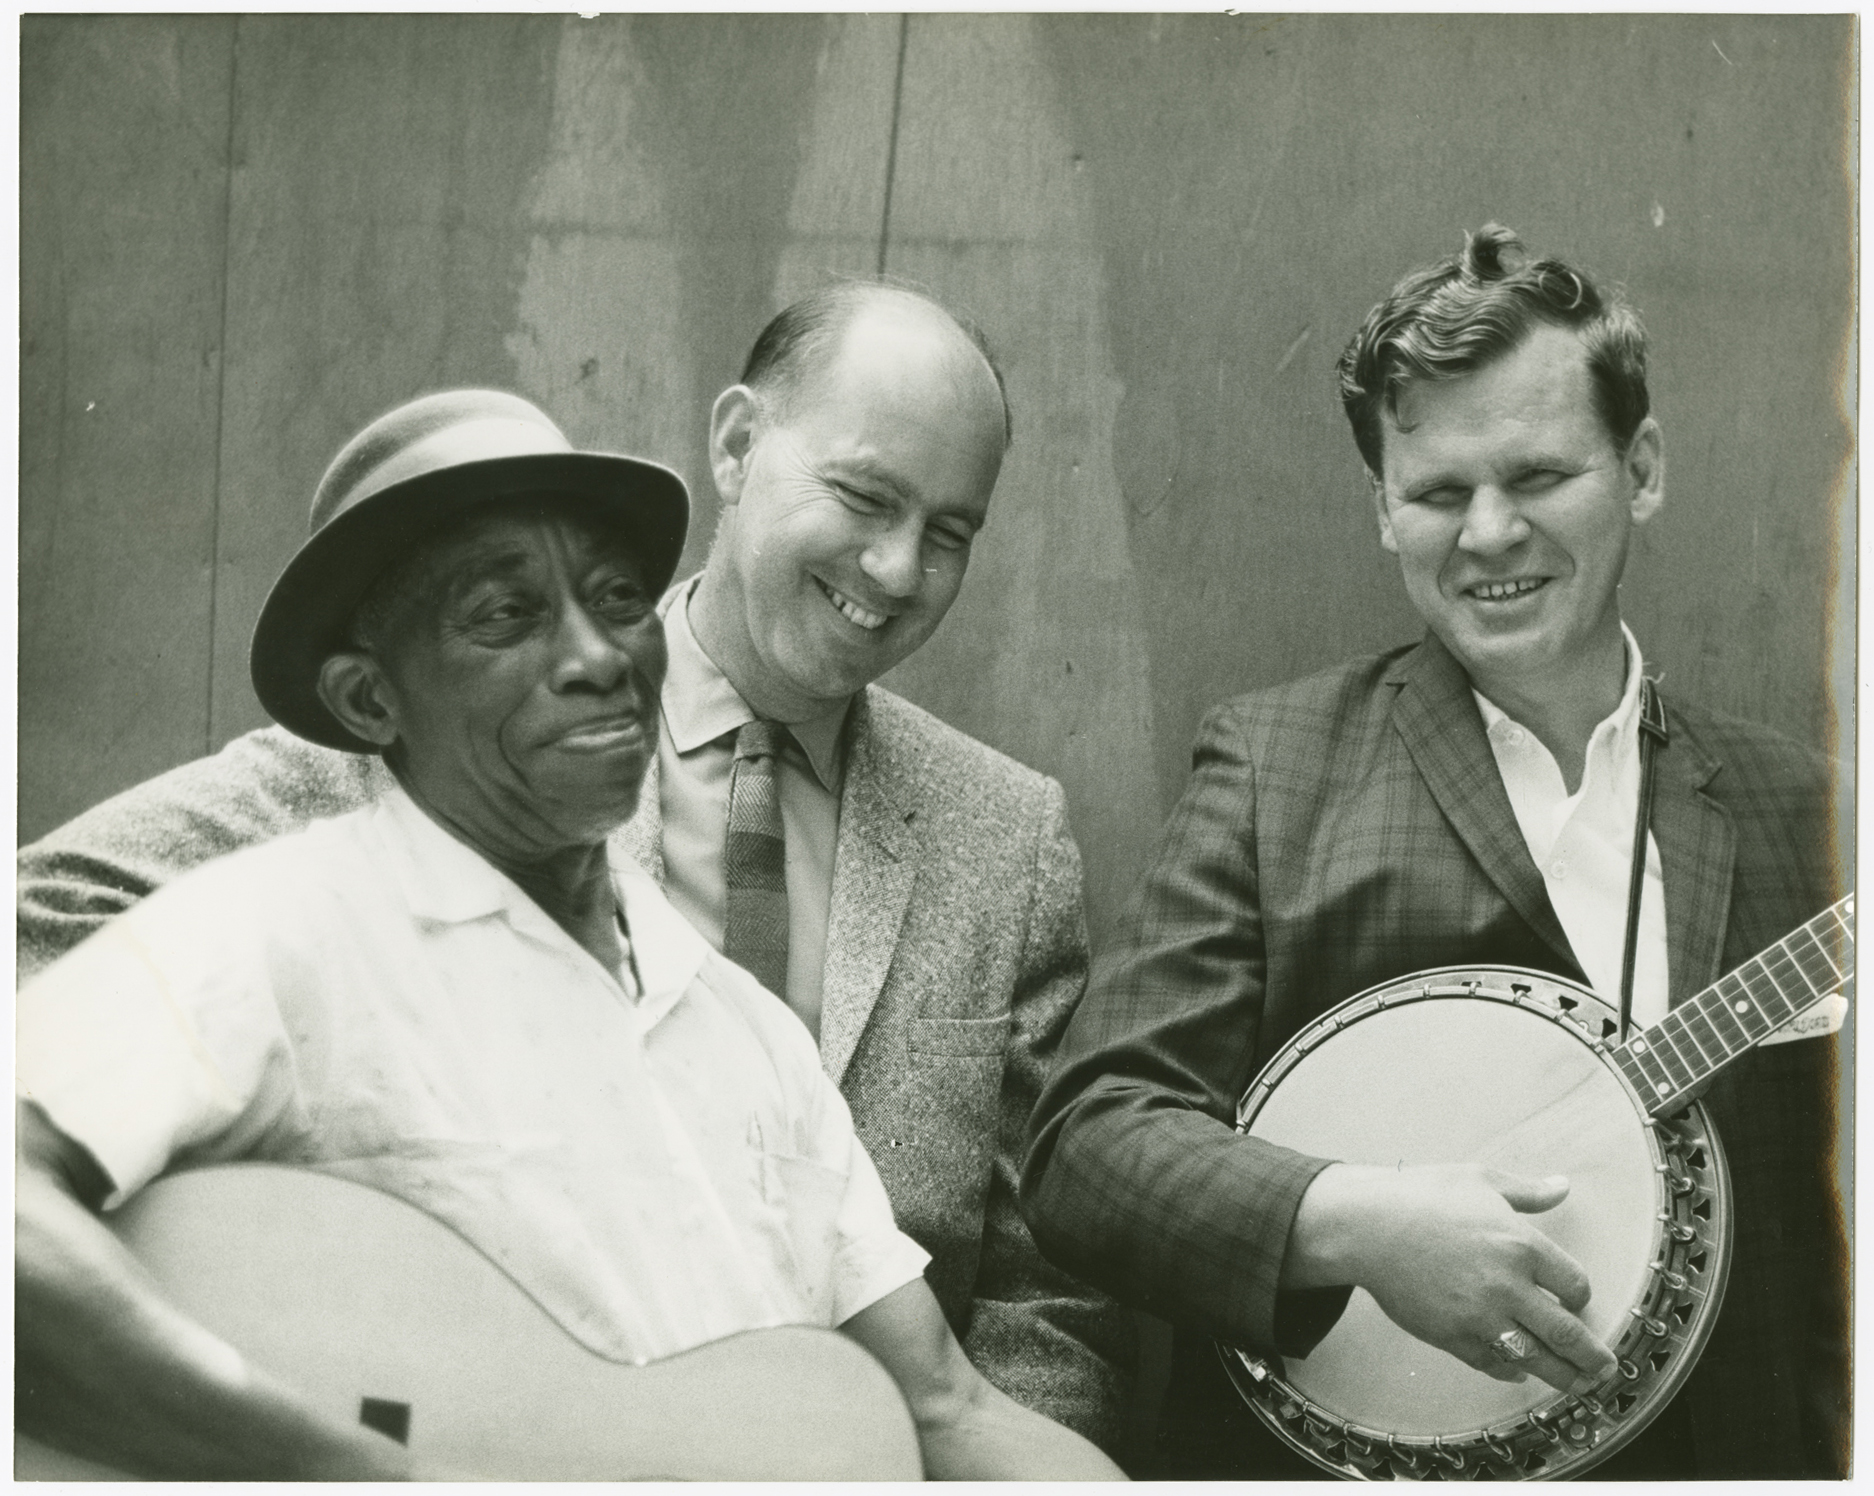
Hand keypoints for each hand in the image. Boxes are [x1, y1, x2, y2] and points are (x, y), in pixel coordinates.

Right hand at [1287, 1162, 1617, 1394]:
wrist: (1366, 1227)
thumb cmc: (1422, 1196)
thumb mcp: (1480, 1180)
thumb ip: (1528, 1191)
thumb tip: (1563, 1185)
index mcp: (1521, 1244)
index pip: (1575, 1284)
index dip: (1581, 1295)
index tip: (1577, 1299)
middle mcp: (1508, 1285)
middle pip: (1567, 1333)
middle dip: (1592, 1356)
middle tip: (1606, 1368)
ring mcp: (1480, 1316)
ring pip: (1535, 1357)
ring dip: (1562, 1375)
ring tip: (1577, 1383)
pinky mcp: (1452, 1335)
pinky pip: (1492, 1363)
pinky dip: (1511, 1370)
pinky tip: (1520, 1371)